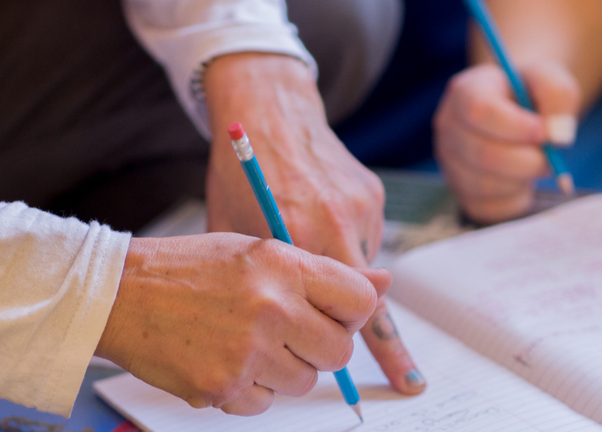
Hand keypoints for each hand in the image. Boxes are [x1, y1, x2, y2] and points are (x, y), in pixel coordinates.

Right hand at [96, 234, 389, 415]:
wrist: (119, 294)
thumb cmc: (185, 268)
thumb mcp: (253, 250)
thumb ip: (319, 271)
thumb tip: (382, 283)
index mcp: (282, 264)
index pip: (359, 300)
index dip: (351, 311)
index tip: (333, 313)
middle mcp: (271, 308)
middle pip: (338, 351)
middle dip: (319, 346)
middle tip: (286, 331)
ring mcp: (247, 353)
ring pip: (304, 382)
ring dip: (282, 369)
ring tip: (245, 341)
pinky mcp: (223, 388)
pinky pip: (264, 404)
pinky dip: (250, 389)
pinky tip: (222, 359)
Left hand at [202, 53, 425, 395]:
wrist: (267, 113)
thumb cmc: (239, 177)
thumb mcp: (233, 233)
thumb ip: (263, 280)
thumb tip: (289, 322)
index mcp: (296, 235)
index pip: (341, 308)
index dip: (365, 344)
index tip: (401, 379)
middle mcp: (337, 221)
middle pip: (370, 297)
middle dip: (375, 331)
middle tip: (403, 374)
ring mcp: (361, 205)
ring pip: (364, 265)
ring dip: (344, 273)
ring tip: (309, 246)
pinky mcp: (372, 192)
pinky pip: (366, 235)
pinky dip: (347, 241)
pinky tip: (319, 221)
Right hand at [434, 63, 580, 222]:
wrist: (518, 109)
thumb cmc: (531, 93)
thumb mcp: (549, 79)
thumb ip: (558, 96)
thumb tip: (556, 136)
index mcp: (466, 91)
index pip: (479, 111)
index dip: (515, 126)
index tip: (544, 132)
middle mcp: (448, 127)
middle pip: (482, 154)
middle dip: (527, 161)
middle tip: (550, 156)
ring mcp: (449, 161)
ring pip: (483, 185)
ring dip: (522, 180)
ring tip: (535, 164)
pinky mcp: (460, 189)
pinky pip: (486, 207)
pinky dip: (513, 199)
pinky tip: (522, 181)